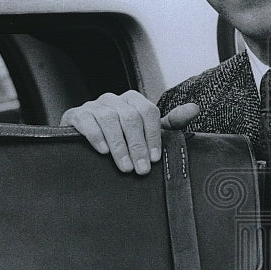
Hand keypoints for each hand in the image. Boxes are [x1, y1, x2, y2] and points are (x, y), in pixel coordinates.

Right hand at [60, 91, 199, 173]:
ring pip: (109, 119)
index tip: (154, 158)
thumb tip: (194, 108)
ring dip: (119, 145)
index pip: (148, 111)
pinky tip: (103, 151)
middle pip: (130, 117)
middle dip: (137, 146)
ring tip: (125, 167)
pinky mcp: (76, 115)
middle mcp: (114, 99)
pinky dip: (96, 136)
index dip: (153, 136)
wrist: (86, 143)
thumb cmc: (122, 138)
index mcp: (133, 100)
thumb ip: (171, 123)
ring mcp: (94, 106)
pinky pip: (87, 121)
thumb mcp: (148, 132)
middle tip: (141, 169)